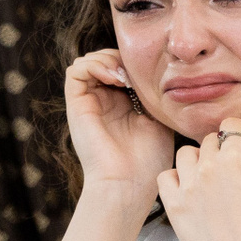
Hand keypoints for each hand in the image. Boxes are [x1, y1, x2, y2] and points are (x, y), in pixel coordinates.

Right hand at [64, 50, 173, 205]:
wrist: (128, 183)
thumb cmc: (148, 160)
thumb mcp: (159, 121)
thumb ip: (156, 98)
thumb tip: (165, 76)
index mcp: (123, 104)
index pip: (122, 67)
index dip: (134, 62)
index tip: (153, 73)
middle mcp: (103, 101)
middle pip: (104, 60)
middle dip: (121, 57)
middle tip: (137, 74)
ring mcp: (89, 102)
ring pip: (88, 61)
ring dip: (107, 59)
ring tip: (125, 76)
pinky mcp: (76, 105)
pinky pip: (75, 71)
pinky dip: (94, 65)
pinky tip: (115, 78)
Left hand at [156, 118, 240, 240]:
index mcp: (238, 159)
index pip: (230, 125)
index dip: (236, 132)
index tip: (238, 142)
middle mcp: (211, 166)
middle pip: (209, 140)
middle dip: (219, 150)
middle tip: (228, 171)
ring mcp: (189, 184)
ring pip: (186, 154)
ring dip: (197, 161)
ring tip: (208, 181)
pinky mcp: (173, 202)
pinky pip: (166, 175)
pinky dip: (176, 179)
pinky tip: (190, 190)